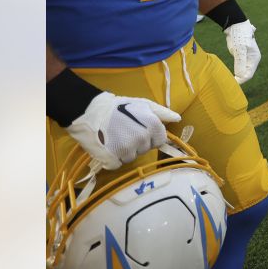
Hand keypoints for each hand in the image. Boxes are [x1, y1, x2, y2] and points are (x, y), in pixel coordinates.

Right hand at [66, 92, 180, 169]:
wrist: (90, 111)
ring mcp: (127, 150)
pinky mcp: (112, 159)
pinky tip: (107, 146)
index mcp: (152, 126)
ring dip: (124, 151)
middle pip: (144, 149)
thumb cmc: (118, 106)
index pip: (159, 141)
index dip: (150, 137)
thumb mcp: (143, 104)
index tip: (139, 130)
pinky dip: (112, 158)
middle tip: (124, 132)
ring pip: (131, 158)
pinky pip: (117, 164)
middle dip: (137, 143)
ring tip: (114, 138)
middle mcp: (142, 139)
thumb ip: (162, 112)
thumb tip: (178, 118)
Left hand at [225, 20, 260, 83]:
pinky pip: (238, 66)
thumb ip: (241, 63)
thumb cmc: (239, 37)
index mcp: (254, 59)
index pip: (248, 75)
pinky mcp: (241, 56)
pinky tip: (228, 73)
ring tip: (228, 80)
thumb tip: (241, 76)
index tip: (231, 83)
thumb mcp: (239, 50)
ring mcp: (246, 58)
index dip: (240, 80)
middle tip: (228, 83)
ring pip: (242, 71)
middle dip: (239, 79)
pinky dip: (234, 71)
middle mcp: (252, 60)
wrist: (235, 25)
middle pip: (246, 74)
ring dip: (236, 75)